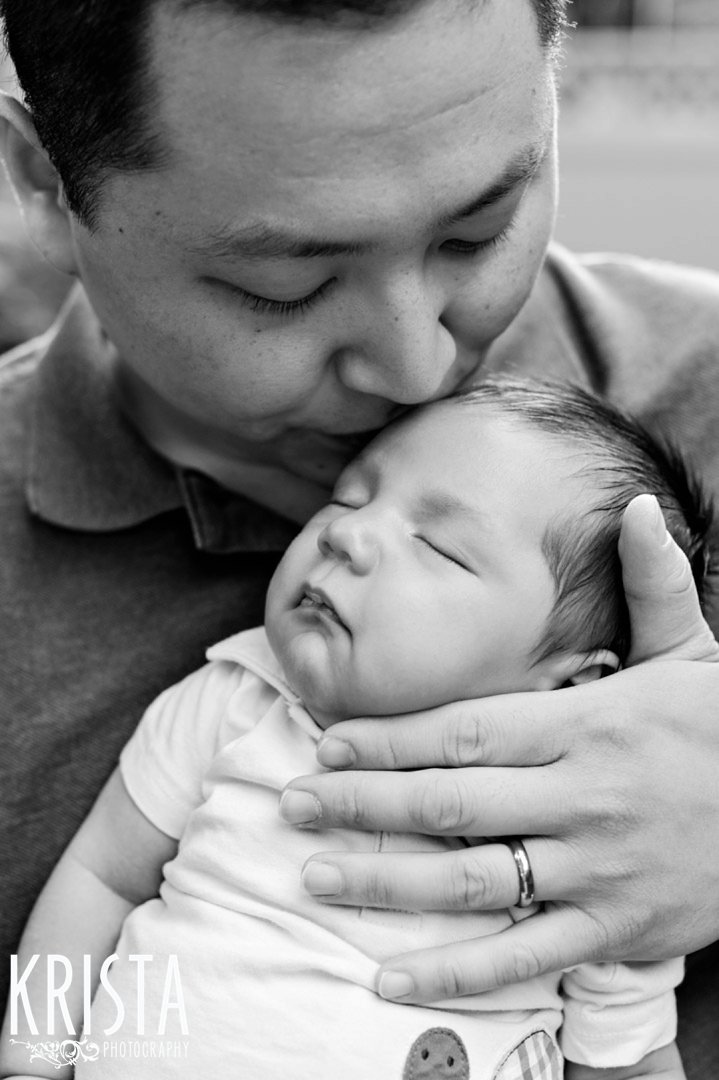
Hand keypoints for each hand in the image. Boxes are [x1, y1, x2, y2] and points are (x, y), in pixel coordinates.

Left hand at [280, 495, 718, 1001]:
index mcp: (589, 726)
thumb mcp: (696, 653)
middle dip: (362, 804)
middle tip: (292, 804)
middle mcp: (582, 798)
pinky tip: (391, 981)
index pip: (467, 732)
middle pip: (450, 804)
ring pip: (471, 883)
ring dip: (385, 883)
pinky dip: (454, 975)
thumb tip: (637, 507)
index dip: (390, 740)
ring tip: (315, 875)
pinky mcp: (615, 928)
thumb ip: (655, 583)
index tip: (328, 744)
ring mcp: (596, 869)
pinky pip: (521, 957)